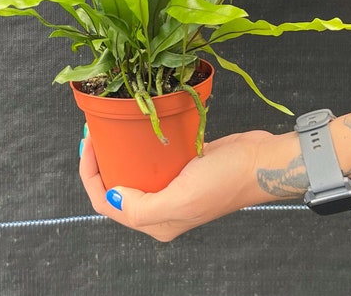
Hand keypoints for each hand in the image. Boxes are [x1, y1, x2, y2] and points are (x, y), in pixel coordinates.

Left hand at [79, 129, 282, 241]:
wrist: (261, 161)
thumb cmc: (225, 180)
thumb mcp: (181, 198)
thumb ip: (142, 207)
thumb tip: (111, 198)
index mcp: (157, 222)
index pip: (109, 203)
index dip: (91, 175)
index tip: (88, 145)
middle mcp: (162, 208)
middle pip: (117, 187)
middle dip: (100, 162)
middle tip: (94, 133)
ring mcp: (172, 187)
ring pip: (133, 172)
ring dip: (117, 153)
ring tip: (107, 129)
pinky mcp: (182, 167)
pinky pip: (152, 159)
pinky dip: (138, 146)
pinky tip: (133, 128)